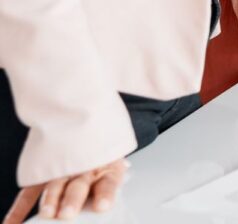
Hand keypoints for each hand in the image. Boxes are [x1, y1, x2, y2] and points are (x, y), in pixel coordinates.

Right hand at [4, 159, 127, 222]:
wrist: (93, 135)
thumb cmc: (105, 167)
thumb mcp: (112, 176)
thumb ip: (105, 193)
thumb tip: (98, 211)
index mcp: (108, 171)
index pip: (108, 184)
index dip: (105, 195)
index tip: (102, 207)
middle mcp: (84, 169)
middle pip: (78, 185)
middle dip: (72, 200)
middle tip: (67, 214)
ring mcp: (62, 170)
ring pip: (55, 185)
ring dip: (50, 199)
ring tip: (47, 213)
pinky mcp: (43, 174)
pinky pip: (29, 193)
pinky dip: (19, 209)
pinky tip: (12, 223)